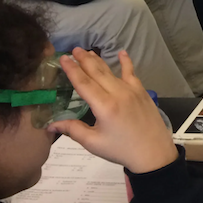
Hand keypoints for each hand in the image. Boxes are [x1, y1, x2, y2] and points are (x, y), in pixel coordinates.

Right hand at [48, 48, 178, 174]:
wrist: (153, 152)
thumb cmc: (121, 149)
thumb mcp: (93, 143)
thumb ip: (73, 130)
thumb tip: (50, 125)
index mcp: (104, 106)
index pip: (84, 83)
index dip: (72, 70)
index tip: (63, 58)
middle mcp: (118, 93)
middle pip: (97, 73)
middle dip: (84, 60)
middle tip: (73, 50)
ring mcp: (132, 90)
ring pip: (112, 71)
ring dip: (99, 60)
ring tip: (88, 51)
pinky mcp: (142, 92)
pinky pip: (132, 73)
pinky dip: (126, 62)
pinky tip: (122, 52)